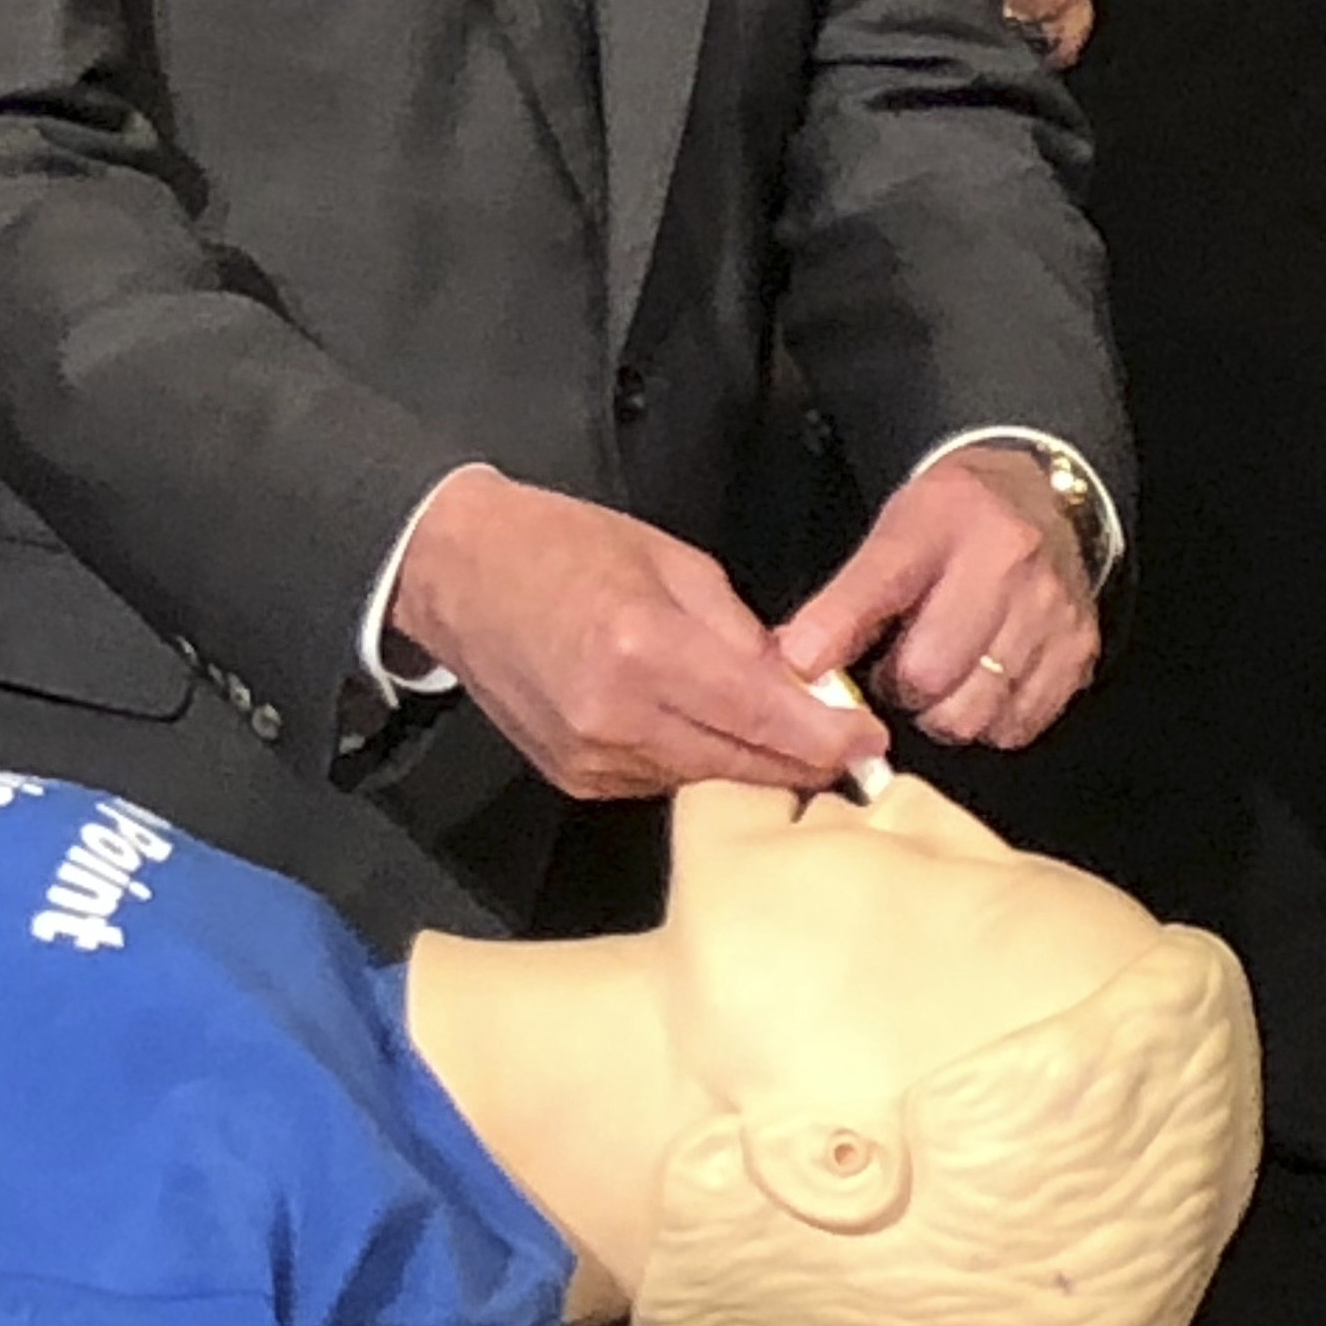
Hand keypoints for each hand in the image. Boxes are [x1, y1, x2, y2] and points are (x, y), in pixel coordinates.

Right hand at [386, 468, 886, 796]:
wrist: (453, 573)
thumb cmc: (562, 544)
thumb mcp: (670, 561)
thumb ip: (739, 632)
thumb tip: (800, 686)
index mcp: (642, 647)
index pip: (762, 716)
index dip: (828, 736)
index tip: (872, 740)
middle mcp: (615, 718)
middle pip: (742, 763)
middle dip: (802, 758)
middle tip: (847, 744)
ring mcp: (590, 758)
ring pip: (703, 779)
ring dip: (748, 759)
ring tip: (777, 728)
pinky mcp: (574, 780)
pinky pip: (659, 780)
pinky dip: (692, 759)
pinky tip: (699, 727)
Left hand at [773, 442, 1099, 747]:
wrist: (1045, 500)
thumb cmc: (953, 523)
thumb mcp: (894, 532)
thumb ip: (846, 597)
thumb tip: (797, 664)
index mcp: (945, 520)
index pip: (878, 587)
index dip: (833, 635)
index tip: (800, 667)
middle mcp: (1008, 564)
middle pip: (929, 673)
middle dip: (900, 687)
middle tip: (897, 670)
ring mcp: (1052, 613)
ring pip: (974, 712)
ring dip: (942, 712)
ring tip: (939, 678)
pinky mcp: (1080, 653)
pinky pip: (1017, 726)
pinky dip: (989, 721)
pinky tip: (980, 687)